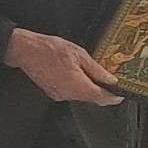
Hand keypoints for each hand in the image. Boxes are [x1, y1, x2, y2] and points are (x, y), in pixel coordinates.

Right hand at [5, 29, 122, 104]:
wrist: (26, 50)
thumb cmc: (50, 49)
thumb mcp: (79, 54)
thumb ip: (96, 69)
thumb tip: (110, 80)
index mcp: (77, 85)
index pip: (100, 97)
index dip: (112, 97)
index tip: (121, 95)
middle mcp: (68, 94)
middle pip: (91, 98)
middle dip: (102, 92)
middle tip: (111, 83)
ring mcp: (59, 95)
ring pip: (81, 96)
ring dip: (90, 89)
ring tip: (94, 75)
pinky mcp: (53, 93)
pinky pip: (71, 93)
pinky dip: (78, 87)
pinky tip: (78, 75)